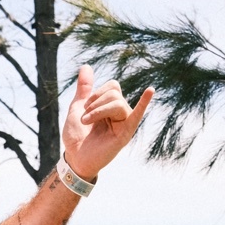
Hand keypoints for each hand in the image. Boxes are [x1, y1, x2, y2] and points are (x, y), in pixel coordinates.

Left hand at [61, 66, 153, 183]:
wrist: (74, 158)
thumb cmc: (77, 136)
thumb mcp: (77, 108)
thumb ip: (84, 89)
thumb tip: (86, 66)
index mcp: (110, 105)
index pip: (113, 86)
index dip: (97, 93)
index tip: (85, 106)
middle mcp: (120, 112)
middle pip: (115, 93)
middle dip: (95, 103)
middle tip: (84, 118)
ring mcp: (124, 122)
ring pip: (118, 103)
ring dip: (98, 110)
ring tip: (86, 122)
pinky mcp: (125, 133)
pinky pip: (136, 115)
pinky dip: (144, 103)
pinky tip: (150, 91)